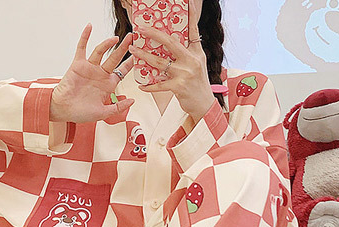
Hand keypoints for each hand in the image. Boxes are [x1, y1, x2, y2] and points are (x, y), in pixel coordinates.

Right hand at [50, 24, 134, 123]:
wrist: (64, 110)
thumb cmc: (81, 113)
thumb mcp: (104, 113)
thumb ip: (118, 107)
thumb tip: (133, 101)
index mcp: (108, 85)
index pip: (122, 71)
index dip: (130, 64)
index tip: (139, 55)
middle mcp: (100, 74)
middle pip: (115, 58)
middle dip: (124, 49)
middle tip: (132, 39)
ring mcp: (89, 68)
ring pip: (101, 52)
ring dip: (108, 44)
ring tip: (117, 38)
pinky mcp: (78, 64)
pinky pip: (82, 47)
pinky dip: (85, 37)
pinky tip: (89, 27)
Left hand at [129, 0, 215, 123]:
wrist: (204, 105)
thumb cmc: (198, 85)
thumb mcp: (197, 66)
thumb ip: (186, 54)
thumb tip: (171, 44)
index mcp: (196, 53)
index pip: (193, 31)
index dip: (191, 16)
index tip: (188, 2)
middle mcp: (191, 60)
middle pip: (170, 42)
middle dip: (153, 33)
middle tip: (140, 28)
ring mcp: (185, 73)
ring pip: (160, 62)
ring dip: (143, 56)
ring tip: (133, 50)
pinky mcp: (179, 86)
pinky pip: (159, 84)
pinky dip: (149, 86)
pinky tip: (141, 85)